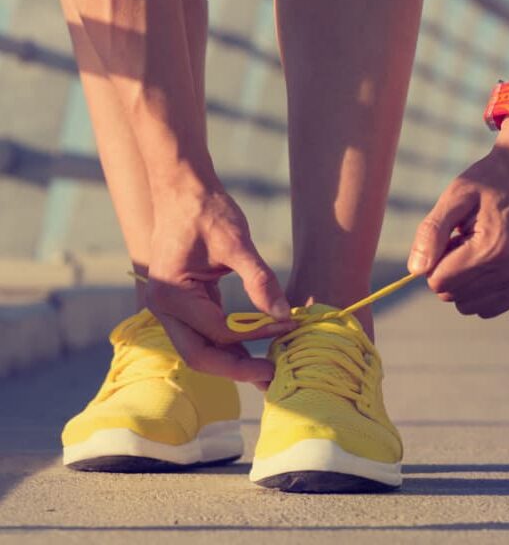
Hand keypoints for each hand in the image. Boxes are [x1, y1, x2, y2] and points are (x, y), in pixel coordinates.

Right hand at [145, 185, 295, 383]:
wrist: (183, 189)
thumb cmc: (206, 210)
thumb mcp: (236, 241)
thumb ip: (259, 279)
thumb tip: (284, 314)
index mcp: (171, 294)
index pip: (219, 331)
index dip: (257, 334)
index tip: (288, 327)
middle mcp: (163, 308)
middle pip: (200, 356)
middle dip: (237, 368)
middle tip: (274, 377)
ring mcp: (169, 308)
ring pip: (201, 349)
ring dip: (233, 360)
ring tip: (269, 369)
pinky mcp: (181, 304)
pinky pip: (204, 333)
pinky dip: (228, 342)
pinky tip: (254, 346)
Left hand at [407, 116, 508, 317]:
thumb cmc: (487, 183)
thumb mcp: (453, 197)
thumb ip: (430, 233)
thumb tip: (416, 271)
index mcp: (493, 247)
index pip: (438, 281)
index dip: (435, 260)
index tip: (451, 237)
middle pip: (452, 296)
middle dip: (450, 271)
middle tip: (466, 240)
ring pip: (470, 307)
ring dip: (466, 282)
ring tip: (479, 249)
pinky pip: (490, 307)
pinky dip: (482, 289)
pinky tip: (492, 260)